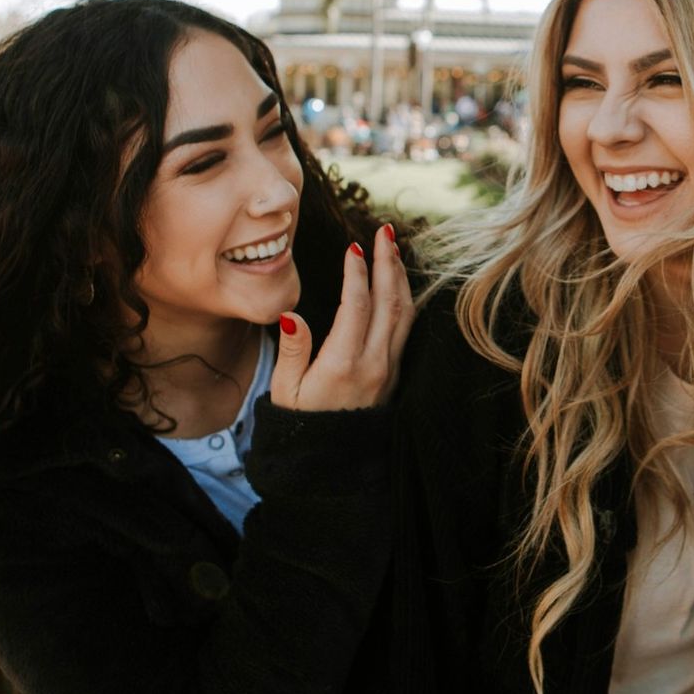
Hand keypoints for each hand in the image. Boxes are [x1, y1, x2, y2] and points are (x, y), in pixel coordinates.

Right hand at [270, 224, 413, 410]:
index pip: (356, 305)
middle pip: (389, 302)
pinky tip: (398, 283)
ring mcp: (389, 368)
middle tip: (384, 232)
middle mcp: (373, 363)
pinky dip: (405, 299)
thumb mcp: (286, 390)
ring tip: (393, 249)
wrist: (332, 461)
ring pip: (405, 313)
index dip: (356, 272)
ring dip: (400, 277)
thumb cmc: (302, 423)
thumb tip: (291, 314)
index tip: (353, 246)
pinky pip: (407, 328)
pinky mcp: (395, 373)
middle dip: (388, 262)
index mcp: (342, 363)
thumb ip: (292, 351)